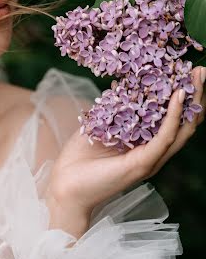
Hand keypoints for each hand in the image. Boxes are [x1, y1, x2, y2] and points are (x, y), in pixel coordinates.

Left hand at [46, 65, 205, 224]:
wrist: (65, 188)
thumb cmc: (79, 159)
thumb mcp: (99, 126)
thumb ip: (113, 109)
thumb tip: (120, 85)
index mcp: (146, 145)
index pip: (174, 119)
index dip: (183, 96)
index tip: (187, 71)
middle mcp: (154, 153)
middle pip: (185, 123)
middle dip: (196, 95)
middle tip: (201, 70)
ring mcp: (151, 159)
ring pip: (183, 130)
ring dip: (192, 101)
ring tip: (196, 77)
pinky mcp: (144, 163)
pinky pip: (165, 137)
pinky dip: (174, 116)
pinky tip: (178, 96)